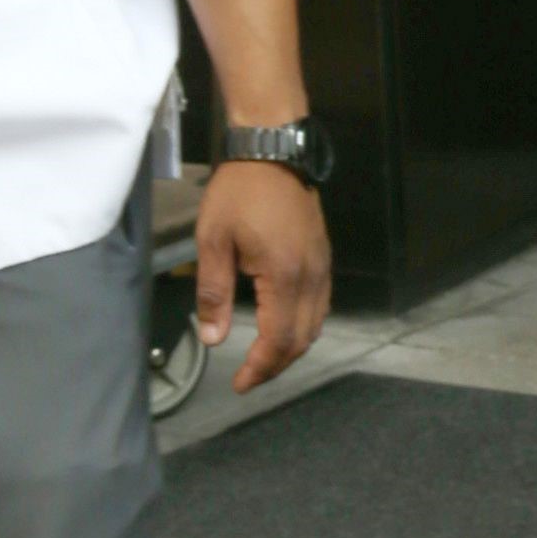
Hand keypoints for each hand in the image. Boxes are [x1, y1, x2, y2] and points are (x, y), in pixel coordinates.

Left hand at [195, 161, 330, 392]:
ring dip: (291, 348)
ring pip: (316, 325)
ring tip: (263, 358)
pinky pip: (320, 306)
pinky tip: (282, 326)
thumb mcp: (213, 241)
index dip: (259, 367)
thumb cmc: (238, 193)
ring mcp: (322, 268)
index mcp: (284, 277)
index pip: (277, 339)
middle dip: (275, 365)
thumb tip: (213, 339)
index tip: (239, 384)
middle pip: (301, 340)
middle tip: (249, 377)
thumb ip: (213, 293)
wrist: (274, 153)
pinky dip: (303, 327)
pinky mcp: (324, 259)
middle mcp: (312, 278)